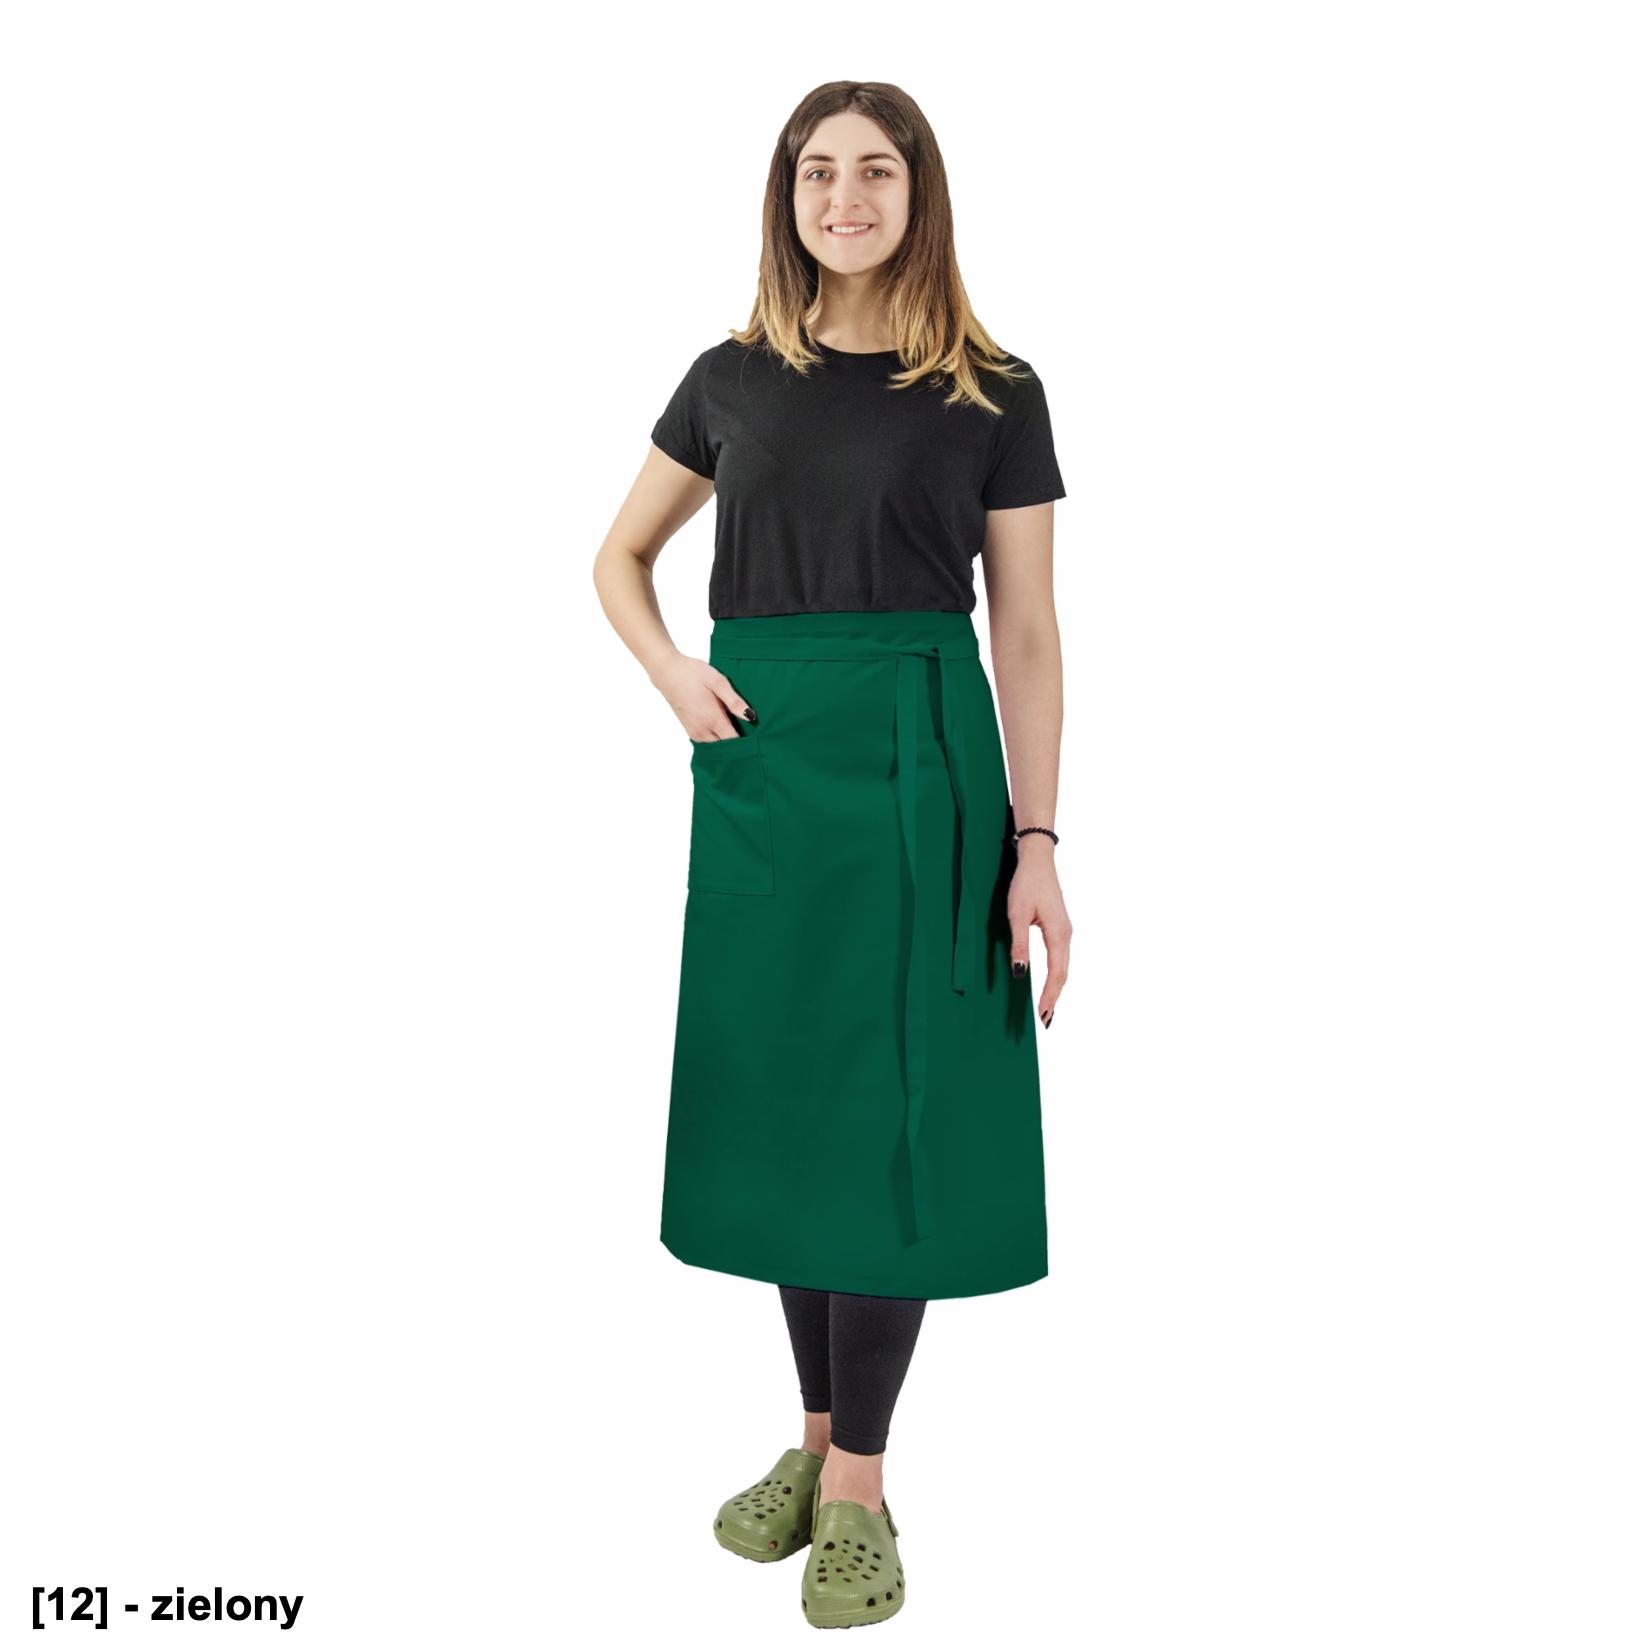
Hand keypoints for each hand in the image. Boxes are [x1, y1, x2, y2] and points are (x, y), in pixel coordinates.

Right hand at [651, 651, 755, 741]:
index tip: (758, 737)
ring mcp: (694, 732)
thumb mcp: (718, 682)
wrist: (668, 672)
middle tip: (751, 736)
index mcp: (712, 719)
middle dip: (738, 745)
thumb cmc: (693, 673)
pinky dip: (716, 740)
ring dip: (726, 742)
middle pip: (725, 747)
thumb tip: (750, 716)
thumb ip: (734, 701)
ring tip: (738, 731)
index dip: (747, 743)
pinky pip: (707, 742)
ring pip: (715, 747)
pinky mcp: (689, 730)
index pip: (734, 742)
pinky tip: (723, 728)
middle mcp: (702, 730)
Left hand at [1006, 841, 1070, 1027]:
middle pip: (1063, 974)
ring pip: (1063, 966)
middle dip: (1054, 997)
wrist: (1038, 860)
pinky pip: (1060, 958)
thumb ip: (1020, 945)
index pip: (1056, 974)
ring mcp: (1065, 931)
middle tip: (1046, 1019)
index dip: (1050, 996)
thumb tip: (1020, 973)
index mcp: (1058, 934)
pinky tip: (1049, 983)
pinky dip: (1056, 975)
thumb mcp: (1017, 915)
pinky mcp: (1060, 928)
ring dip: (1056, 988)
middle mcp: (1066, 935)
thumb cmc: (1026, 884)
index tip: (1043, 1015)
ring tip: (1047, 1007)